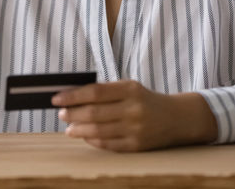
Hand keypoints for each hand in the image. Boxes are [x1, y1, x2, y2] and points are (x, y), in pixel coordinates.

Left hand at [51, 80, 217, 151]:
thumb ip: (106, 92)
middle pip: (94, 112)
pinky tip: (85, 137)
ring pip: (98, 131)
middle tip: (62, 114)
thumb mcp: (130, 87)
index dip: (73, 96)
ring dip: (79, 130)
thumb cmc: (146, 100)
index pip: (95, 92)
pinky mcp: (137, 145)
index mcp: (130, 89)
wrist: (177, 118)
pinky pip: (108, 145)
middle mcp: (133, 108)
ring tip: (69, 128)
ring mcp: (135, 128)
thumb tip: (74, 97)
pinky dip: (93, 141)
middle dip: (73, 114)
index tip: (57, 98)